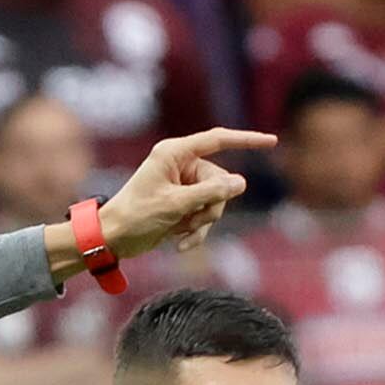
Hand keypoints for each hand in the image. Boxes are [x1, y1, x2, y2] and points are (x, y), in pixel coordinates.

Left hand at [94, 128, 273, 262]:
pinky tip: (179, 244)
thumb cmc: (135, 215)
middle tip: (192, 220)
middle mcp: (181, 165)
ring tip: (182, 233)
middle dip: (211, 205)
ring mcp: (184, 185)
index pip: (218, 140)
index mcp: (175, 153)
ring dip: (203, 222)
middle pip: (220, 181)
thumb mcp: (175, 205)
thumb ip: (209, 193)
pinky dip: (196, 231)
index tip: (271, 142)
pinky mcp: (183, 204)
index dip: (246, 141)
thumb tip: (241, 183)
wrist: (113, 238)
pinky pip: (205, 215)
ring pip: (216, 202)